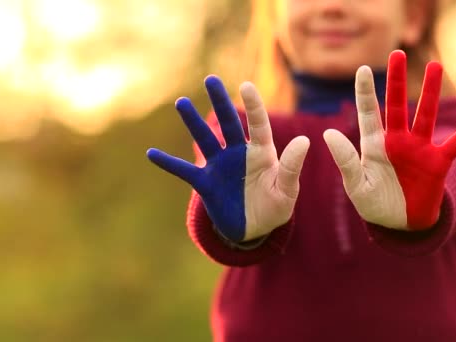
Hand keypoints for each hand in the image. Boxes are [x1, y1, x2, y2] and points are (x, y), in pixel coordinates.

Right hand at [147, 76, 309, 241]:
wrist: (255, 228)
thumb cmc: (275, 206)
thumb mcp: (287, 191)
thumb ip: (292, 167)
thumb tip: (304, 140)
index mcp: (262, 153)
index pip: (258, 124)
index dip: (253, 106)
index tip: (245, 85)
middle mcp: (239, 153)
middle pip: (228, 123)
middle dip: (220, 102)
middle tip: (210, 79)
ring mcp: (220, 166)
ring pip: (205, 139)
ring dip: (193, 122)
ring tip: (182, 102)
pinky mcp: (206, 183)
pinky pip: (185, 171)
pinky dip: (169, 163)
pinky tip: (151, 153)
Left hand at [324, 50, 455, 229]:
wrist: (400, 224)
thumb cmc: (373, 203)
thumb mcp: (356, 185)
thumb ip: (345, 160)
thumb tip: (328, 134)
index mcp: (374, 146)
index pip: (368, 114)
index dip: (366, 93)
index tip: (363, 69)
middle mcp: (397, 141)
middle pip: (397, 105)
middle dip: (396, 81)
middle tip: (397, 54)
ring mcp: (419, 149)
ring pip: (425, 115)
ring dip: (431, 92)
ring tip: (436, 66)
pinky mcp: (438, 163)